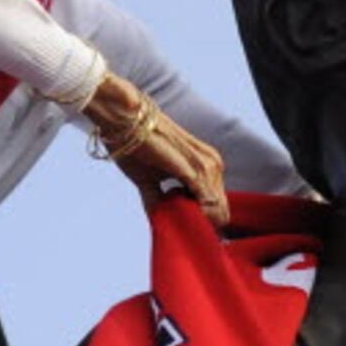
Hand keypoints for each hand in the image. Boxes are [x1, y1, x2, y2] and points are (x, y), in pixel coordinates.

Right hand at [81, 73, 229, 223]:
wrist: (125, 119)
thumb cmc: (134, 147)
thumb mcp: (149, 181)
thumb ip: (159, 201)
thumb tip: (162, 223)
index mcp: (206, 165)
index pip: (216, 205)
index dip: (201, 222)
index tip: (180, 227)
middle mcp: (213, 164)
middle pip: (221, 213)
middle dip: (199, 225)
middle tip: (173, 223)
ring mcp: (208, 165)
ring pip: (217, 213)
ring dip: (194, 221)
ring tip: (167, 208)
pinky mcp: (196, 169)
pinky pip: (208, 205)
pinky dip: (195, 216)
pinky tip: (173, 210)